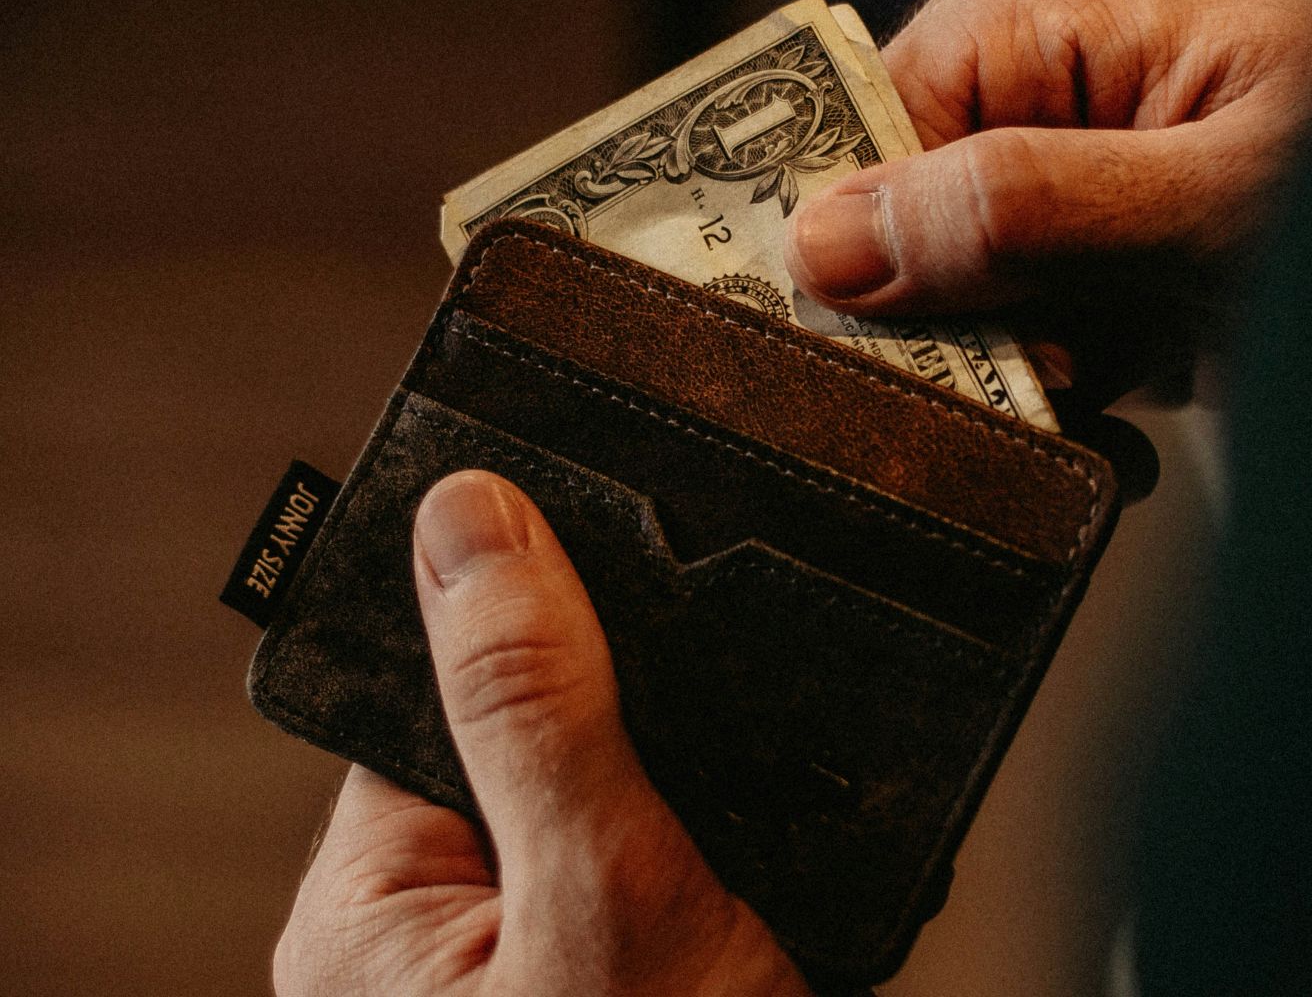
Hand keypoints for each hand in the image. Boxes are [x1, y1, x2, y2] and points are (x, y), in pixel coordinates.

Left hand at [274, 471, 808, 996]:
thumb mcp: (602, 888)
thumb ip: (536, 711)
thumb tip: (469, 516)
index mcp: (371, 913)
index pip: (434, 695)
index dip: (527, 621)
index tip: (618, 538)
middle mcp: (438, 933)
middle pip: (534, 738)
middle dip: (633, 705)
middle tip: (725, 691)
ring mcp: (537, 954)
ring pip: (618, 793)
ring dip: (699, 771)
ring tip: (765, 775)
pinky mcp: (628, 968)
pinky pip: (671, 854)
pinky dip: (734, 830)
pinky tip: (784, 827)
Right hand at [784, 0, 1311, 405]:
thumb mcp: (1213, 204)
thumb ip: (1024, 211)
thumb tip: (827, 241)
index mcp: (1041, 16)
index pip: (861, 131)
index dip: (866, 248)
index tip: (918, 349)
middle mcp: (1042, 88)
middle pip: (900, 228)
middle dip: (959, 331)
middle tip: (1054, 382)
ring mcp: (1075, 185)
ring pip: (956, 307)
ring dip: (1024, 383)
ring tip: (1117, 402)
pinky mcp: (1109, 267)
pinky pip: (1027, 345)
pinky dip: (1073, 403)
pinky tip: (1133, 423)